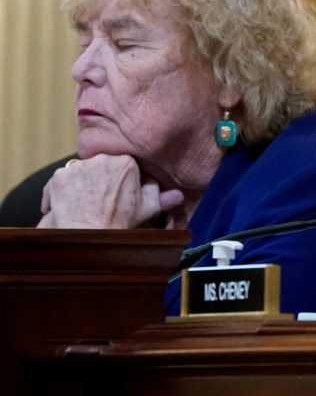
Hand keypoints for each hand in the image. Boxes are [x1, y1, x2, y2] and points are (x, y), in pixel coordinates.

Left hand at [38, 155, 185, 228]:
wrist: (88, 236)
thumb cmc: (119, 224)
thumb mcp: (148, 210)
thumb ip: (162, 197)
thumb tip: (177, 195)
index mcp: (126, 162)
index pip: (125, 164)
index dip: (123, 179)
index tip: (122, 191)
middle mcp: (101, 159)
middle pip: (101, 165)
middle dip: (102, 179)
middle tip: (103, 199)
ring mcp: (78, 167)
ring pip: (81, 172)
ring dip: (82, 184)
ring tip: (86, 204)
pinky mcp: (58, 177)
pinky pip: (61, 181)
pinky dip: (63, 192)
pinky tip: (70, 206)